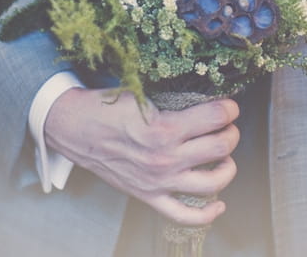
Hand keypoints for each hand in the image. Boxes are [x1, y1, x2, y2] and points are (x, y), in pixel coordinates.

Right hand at [44, 87, 239, 225]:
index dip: (229, 108)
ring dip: (227, 167)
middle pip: (221, 147)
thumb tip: (203, 93)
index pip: (215, 117)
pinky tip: (219, 202)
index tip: (230, 105)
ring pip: (213, 182)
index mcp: (164, 128)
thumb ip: (172, 97)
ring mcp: (159, 182)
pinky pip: (185, 215)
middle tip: (227, 124)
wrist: (75, 129)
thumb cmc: (107, 106)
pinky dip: (208, 213)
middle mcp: (166, 159)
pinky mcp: (149, 197)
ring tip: (225, 155)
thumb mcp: (142, 92)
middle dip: (231, 132)